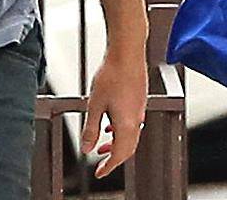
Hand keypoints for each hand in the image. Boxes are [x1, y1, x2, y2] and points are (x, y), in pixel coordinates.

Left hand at [81, 49, 146, 178]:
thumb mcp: (94, 105)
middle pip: (128, 148)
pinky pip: (133, 124)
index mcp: (126, 124)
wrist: (127, 53)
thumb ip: (90, 129)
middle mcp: (137, 120)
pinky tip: (111, 122)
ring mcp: (140, 110)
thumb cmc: (112, 74)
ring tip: (103, 143)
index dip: (109, 166)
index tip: (100, 172)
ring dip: (117, 144)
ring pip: (131, 136)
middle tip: (102, 163)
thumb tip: (87, 147)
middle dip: (114, 158)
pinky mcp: (139, 101)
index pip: (119, 154)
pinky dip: (121, 130)